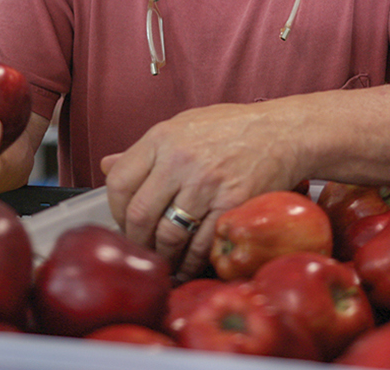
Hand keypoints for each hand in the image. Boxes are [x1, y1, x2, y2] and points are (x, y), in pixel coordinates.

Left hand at [101, 102, 306, 281]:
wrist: (283, 131)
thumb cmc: (231, 128)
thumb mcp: (182, 126)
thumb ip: (145, 150)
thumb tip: (106, 165)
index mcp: (162, 138)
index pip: (119, 182)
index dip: (116, 210)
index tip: (125, 221)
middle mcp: (180, 159)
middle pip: (140, 214)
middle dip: (137, 240)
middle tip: (143, 249)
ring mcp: (207, 183)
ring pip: (169, 235)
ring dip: (164, 256)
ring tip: (165, 261)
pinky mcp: (232, 204)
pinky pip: (202, 244)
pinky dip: (192, 261)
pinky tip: (190, 264)